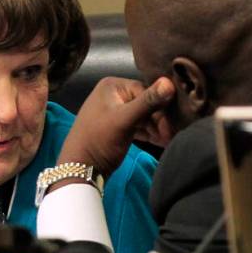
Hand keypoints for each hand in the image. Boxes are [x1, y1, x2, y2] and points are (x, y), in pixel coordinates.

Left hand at [58, 76, 174, 177]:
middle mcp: (113, 94)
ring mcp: (115, 111)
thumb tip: (170, 82)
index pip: (146, 90)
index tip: (171, 125)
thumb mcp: (125, 120)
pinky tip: (161, 142)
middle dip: (160, 120)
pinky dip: (149, 133)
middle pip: (146, 103)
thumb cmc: (99, 141)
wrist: (80, 169)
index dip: (160, 107)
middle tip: (171, 135)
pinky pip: (138, 126)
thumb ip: (148, 102)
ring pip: (144, 115)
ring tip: (167, 140)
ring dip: (157, 128)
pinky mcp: (117, 126)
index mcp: (112, 86)